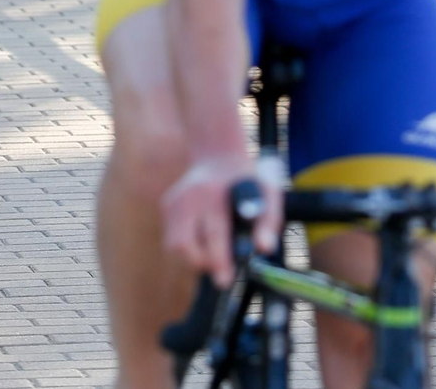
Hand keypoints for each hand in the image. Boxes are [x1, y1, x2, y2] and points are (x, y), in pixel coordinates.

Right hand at [161, 152, 284, 287]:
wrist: (219, 155)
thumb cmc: (247, 180)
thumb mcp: (267, 193)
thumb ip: (268, 221)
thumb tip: (264, 249)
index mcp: (213, 192)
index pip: (213, 233)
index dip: (219, 260)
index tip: (225, 280)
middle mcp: (188, 196)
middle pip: (184, 245)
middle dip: (203, 264)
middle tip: (221, 269)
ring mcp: (173, 201)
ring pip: (174, 247)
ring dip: (193, 259)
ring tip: (212, 253)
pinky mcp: (166, 205)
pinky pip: (172, 240)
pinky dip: (188, 248)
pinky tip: (203, 238)